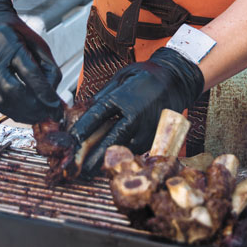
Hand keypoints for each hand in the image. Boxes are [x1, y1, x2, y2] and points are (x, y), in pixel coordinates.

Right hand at [0, 0, 64, 122]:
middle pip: (12, 90)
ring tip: (38, 115)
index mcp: (7, 40)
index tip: (56, 105)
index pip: (28, 71)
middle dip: (33, 106)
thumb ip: (48, 67)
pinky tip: (23, 112)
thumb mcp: (36, 42)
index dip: (44, 92)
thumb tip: (53, 96)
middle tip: (48, 113)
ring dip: (22, 113)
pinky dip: (11, 110)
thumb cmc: (12, 31)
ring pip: (1, 101)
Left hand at [71, 46, 203, 176]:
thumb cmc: (147, 76)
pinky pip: (136, 149)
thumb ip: (105, 94)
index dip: (81, 129)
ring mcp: (146, 128)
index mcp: (123, 98)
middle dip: (93, 156)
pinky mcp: (155, 137)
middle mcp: (135, 115)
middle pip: (110, 140)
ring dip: (108, 159)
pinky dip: (124, 155)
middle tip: (80, 169)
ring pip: (124, 149)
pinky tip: (114, 161)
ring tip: (93, 171)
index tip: (71, 140)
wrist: (176, 79)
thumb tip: (87, 108)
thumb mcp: (122, 77)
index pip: (96, 116)